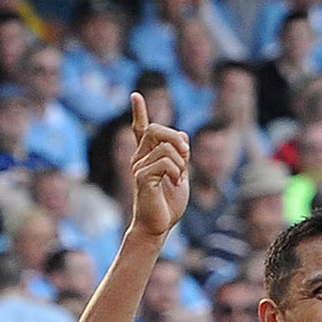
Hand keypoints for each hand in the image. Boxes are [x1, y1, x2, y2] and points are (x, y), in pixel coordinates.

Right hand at [128, 93, 189, 238]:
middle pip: (157, 130)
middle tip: (186, 154)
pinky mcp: (142, 177)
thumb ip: (181, 156)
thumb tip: (184, 134)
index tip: (135, 95)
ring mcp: (139, 167)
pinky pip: (165, 162)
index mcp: (148, 156)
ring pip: (166, 147)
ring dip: (181, 162)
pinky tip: (176, 183)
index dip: (139, 112)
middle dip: (176, 137)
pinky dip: (177, 172)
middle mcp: (140, 158)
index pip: (141, 129)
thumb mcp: (181, 175)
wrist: (158, 226)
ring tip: (179, 179)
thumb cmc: (167, 204)